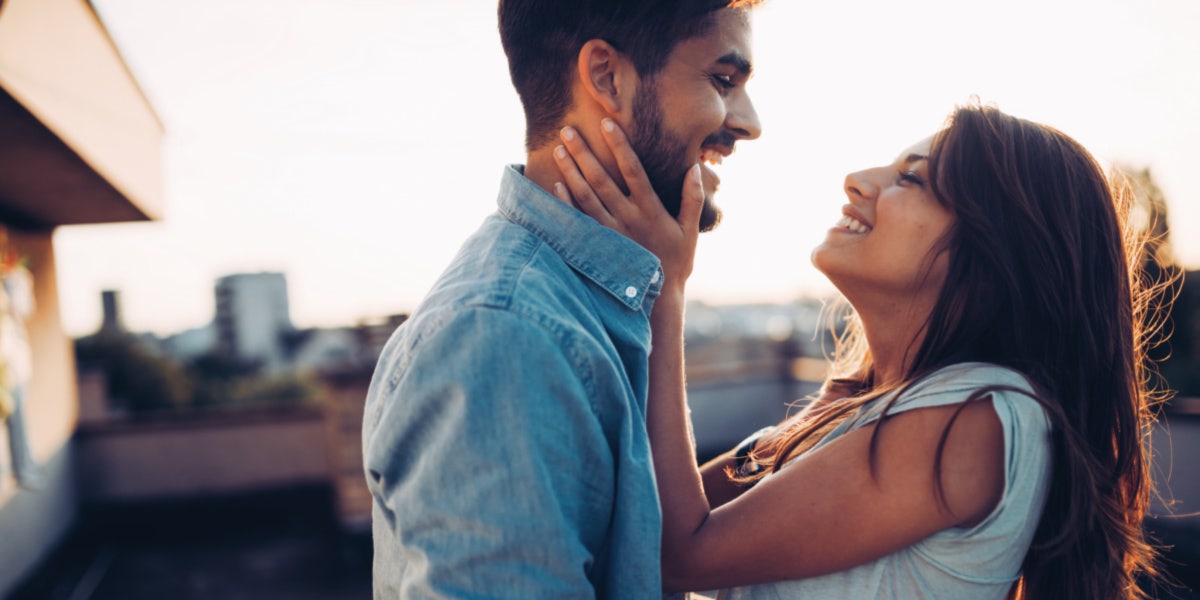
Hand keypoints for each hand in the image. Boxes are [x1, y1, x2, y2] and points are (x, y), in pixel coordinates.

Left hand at [552, 118, 702, 292]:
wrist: (658, 299)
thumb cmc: (677, 261)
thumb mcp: (690, 230)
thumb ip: (692, 198)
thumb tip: (694, 168)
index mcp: (651, 210)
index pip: (633, 170)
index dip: (620, 146)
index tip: (607, 123)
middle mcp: (628, 219)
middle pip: (602, 180)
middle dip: (584, 153)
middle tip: (568, 130)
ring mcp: (611, 233)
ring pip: (586, 197)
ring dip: (571, 172)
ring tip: (558, 150)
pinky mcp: (599, 246)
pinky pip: (579, 221)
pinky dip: (566, 203)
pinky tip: (556, 184)